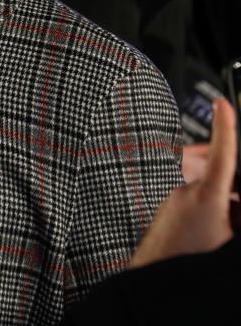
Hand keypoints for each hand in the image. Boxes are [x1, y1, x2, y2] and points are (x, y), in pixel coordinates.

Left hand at [130, 98, 236, 267]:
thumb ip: (238, 214)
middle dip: (240, 201)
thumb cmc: (190, 261)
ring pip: (213, 201)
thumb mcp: (229, 236)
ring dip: (228, 216)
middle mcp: (187, 194)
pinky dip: (211, 222)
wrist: (151, 281)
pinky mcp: (167, 214)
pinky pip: (196, 210)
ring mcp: (174, 203)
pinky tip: (209, 243)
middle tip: (234, 226)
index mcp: (205, 196)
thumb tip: (236, 207)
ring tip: (221, 238)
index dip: (226, 128)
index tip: (222, 103)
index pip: (223, 155)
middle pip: (227, 185)